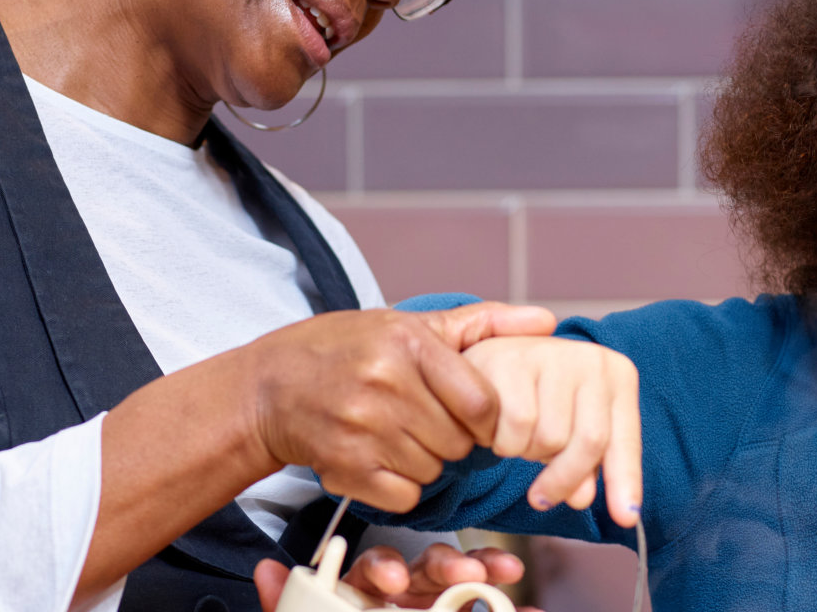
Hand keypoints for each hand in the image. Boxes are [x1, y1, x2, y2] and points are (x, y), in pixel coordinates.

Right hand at [247, 303, 557, 513]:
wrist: (270, 387)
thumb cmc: (346, 349)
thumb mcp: (408, 323)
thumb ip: (482, 324)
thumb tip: (547, 321)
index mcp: (406, 343)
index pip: (481, 401)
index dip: (484, 416)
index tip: (468, 412)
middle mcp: (384, 383)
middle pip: (458, 441)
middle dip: (449, 437)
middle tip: (421, 419)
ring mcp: (362, 428)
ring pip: (433, 470)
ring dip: (424, 461)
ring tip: (396, 433)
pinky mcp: (344, 467)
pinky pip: (405, 496)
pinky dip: (399, 485)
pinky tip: (379, 457)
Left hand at [254, 544, 541, 610]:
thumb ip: (290, 611)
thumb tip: (266, 570)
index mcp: (365, 603)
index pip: (374, 572)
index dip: (384, 569)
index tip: (390, 581)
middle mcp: (405, 605)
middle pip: (427, 570)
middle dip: (447, 564)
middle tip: (462, 571)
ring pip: (467, 586)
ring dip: (487, 573)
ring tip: (504, 571)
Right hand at [462, 336, 641, 526]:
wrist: (492, 358)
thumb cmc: (540, 398)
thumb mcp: (573, 428)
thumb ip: (586, 466)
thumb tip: (581, 498)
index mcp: (617, 375)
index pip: (623, 441)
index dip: (625, 482)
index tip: (626, 519)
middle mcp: (591, 359)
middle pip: (587, 444)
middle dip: (562, 481)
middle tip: (541, 498)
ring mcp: (552, 355)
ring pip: (547, 439)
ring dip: (525, 454)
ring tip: (516, 437)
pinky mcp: (512, 361)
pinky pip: (513, 429)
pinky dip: (500, 441)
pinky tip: (494, 427)